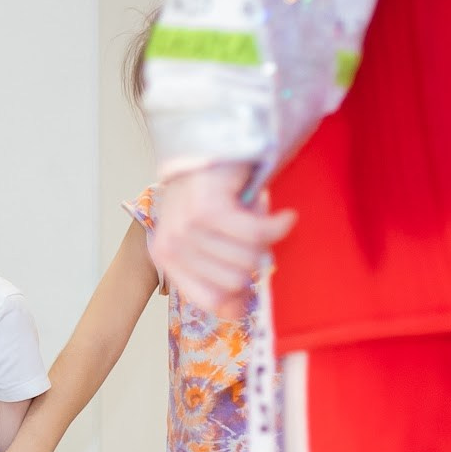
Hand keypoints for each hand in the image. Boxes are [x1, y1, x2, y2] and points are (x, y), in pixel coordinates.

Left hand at [146, 163, 291, 317]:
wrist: (211, 138)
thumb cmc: (212, 191)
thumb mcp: (208, 238)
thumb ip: (219, 275)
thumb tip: (237, 313)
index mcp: (166, 258)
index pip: (211, 301)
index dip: (239, 296)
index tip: (255, 281)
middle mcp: (171, 245)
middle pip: (235, 281)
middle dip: (256, 258)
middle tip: (252, 232)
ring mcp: (187, 227)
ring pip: (247, 259)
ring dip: (266, 238)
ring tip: (257, 216)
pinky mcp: (208, 210)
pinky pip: (257, 236)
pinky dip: (278, 226)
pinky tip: (284, 216)